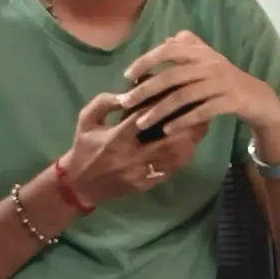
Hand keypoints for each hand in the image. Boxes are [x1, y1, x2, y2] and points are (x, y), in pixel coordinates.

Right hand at [59, 91, 207, 206]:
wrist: (77, 185)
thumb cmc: (84, 148)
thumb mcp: (86, 121)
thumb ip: (103, 103)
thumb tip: (127, 93)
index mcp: (116, 139)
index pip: (144, 119)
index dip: (163, 106)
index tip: (178, 94)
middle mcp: (131, 158)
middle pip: (169, 142)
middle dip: (188, 128)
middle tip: (202, 112)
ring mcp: (140, 174)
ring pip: (175, 159)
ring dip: (191, 142)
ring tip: (201, 127)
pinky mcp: (145, 185)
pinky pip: (171, 170)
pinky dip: (182, 157)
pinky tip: (189, 144)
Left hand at [120, 31, 279, 152]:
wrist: (258, 98)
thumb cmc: (227, 78)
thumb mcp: (211, 59)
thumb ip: (190, 47)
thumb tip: (166, 39)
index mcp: (203, 54)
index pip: (170, 51)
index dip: (146, 61)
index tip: (128, 76)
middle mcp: (212, 65)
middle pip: (172, 76)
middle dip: (145, 90)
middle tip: (126, 103)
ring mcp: (222, 84)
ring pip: (183, 97)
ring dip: (159, 110)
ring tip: (141, 123)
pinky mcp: (230, 102)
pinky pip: (201, 112)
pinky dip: (182, 121)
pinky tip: (167, 130)